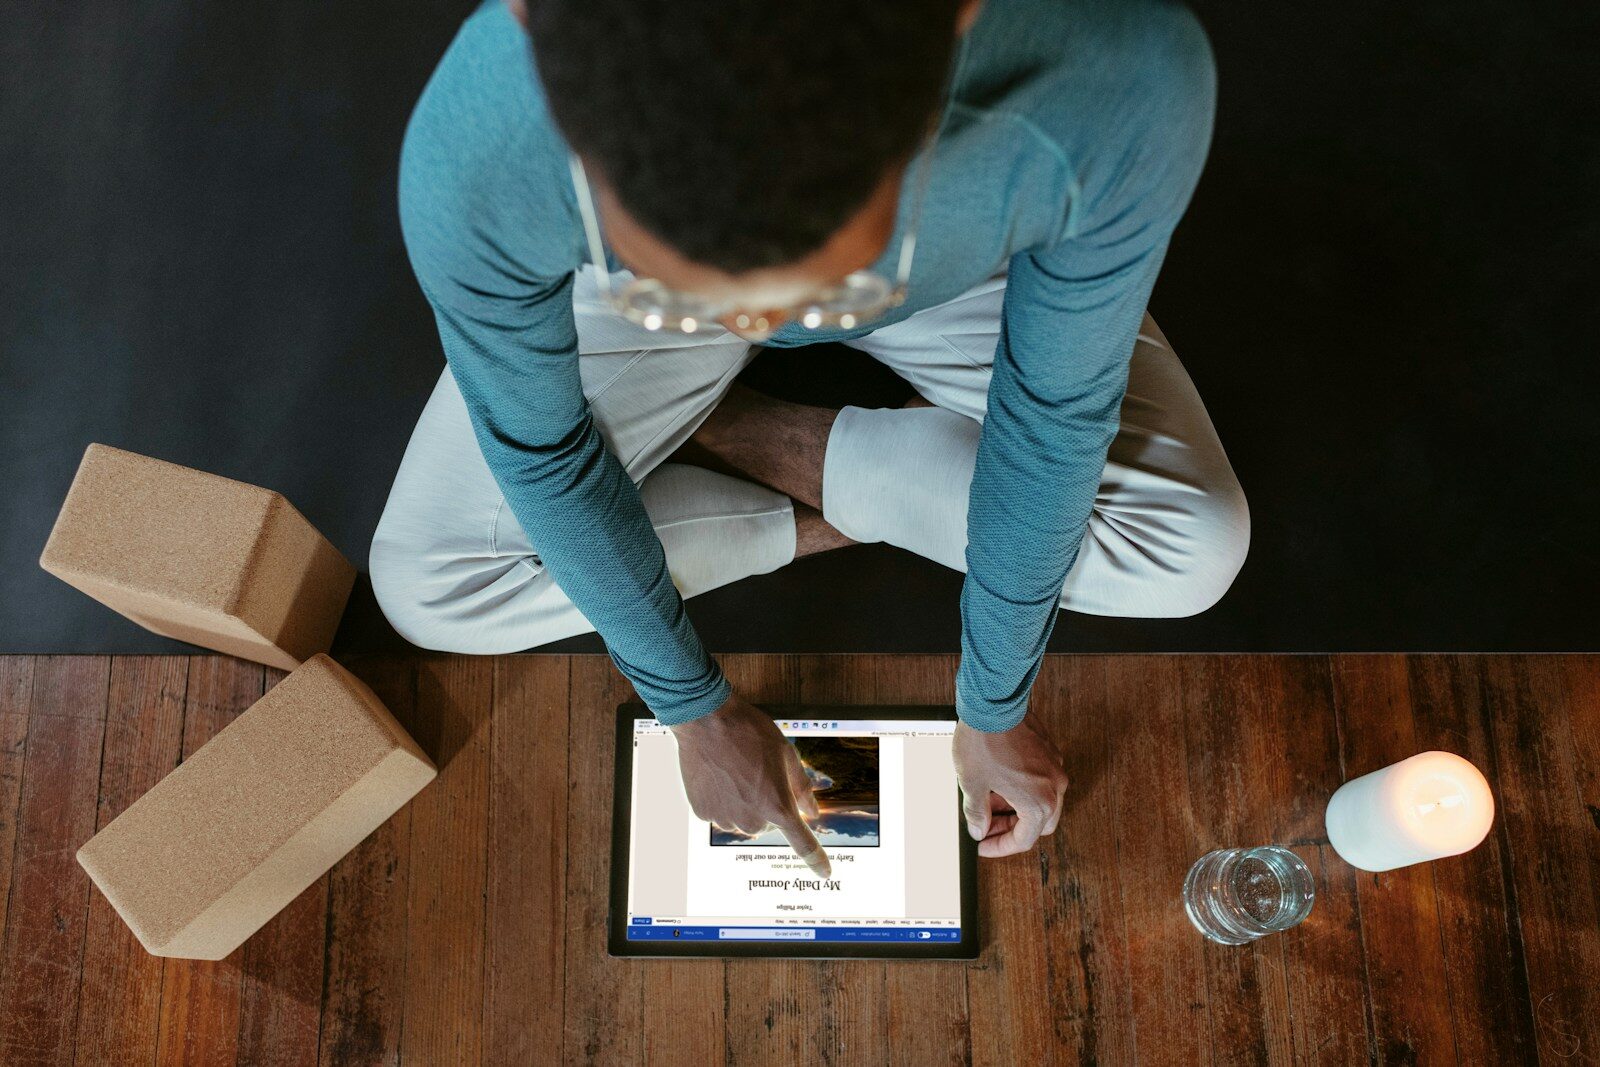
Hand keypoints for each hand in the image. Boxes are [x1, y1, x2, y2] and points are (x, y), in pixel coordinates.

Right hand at [670, 692, 830, 876]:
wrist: (706, 721)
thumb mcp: (786, 754)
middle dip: (767, 803)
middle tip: (758, 774)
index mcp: (777, 805)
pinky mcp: (703, 813)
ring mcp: (725, 818)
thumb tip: (812, 811)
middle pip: (768, 823)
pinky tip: (720, 776)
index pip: (802, 843)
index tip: (824, 872)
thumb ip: (801, 787)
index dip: (816, 859)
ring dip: (744, 803)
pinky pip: (720, 813)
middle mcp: (751, 818)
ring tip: (736, 771)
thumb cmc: (748, 732)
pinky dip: (722, 800)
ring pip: (743, 819)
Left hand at [953, 714, 1069, 857]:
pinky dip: (1024, 790)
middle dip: (1011, 829)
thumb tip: (980, 829)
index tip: (985, 845)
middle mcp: (1054, 787)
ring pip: (1042, 802)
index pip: (1024, 840)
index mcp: (1039, 803)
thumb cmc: (984, 743)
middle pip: (1039, 824)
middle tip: (987, 828)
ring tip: (989, 802)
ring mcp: (1054, 767)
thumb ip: (977, 814)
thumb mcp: (973, 785)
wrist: (992, 704)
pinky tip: (1000, 783)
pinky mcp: (1049, 752)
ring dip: (1017, 808)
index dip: (1001, 847)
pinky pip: (1041, 781)